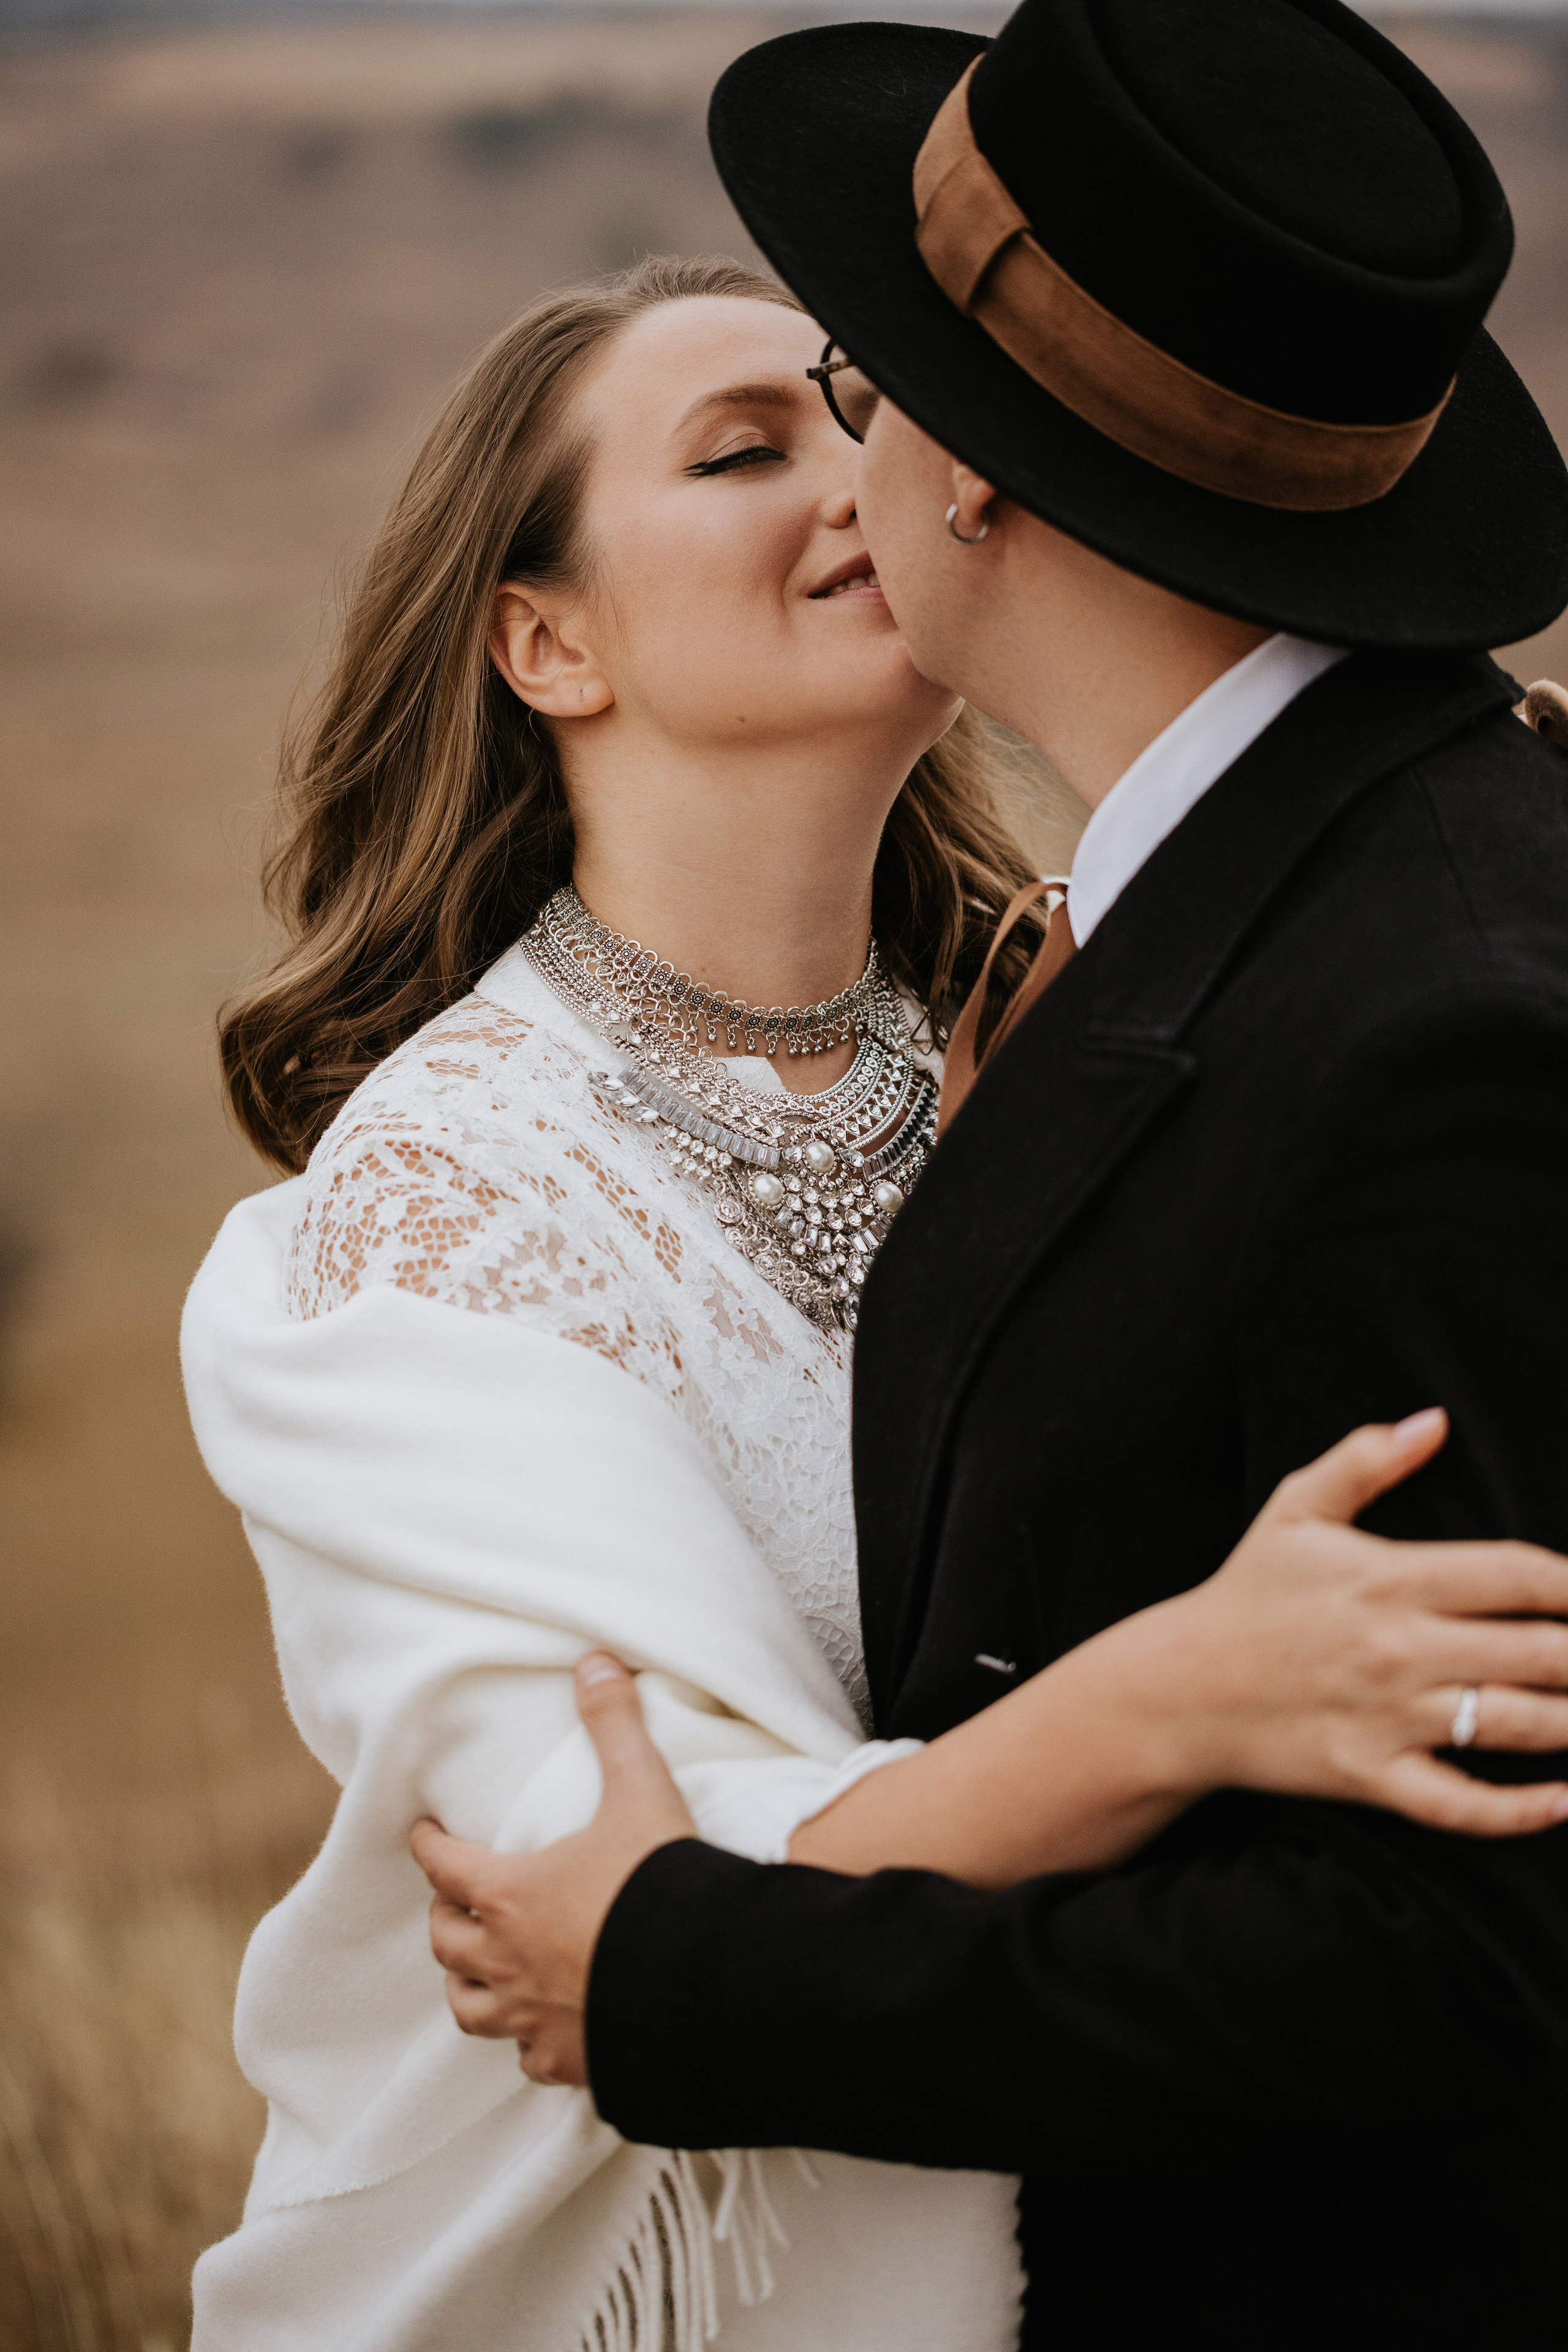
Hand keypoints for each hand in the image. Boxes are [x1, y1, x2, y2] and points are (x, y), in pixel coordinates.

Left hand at [410, 1654, 696, 2085]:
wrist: (705, 1982)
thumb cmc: (660, 1884)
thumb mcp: (640, 1789)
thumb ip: (615, 1724)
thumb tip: (595, 1660)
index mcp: (509, 1895)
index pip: (447, 1866)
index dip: (431, 1846)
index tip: (422, 1834)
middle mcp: (507, 1961)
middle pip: (447, 1942)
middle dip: (444, 1918)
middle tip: (451, 1899)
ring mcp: (534, 2018)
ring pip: (471, 2009)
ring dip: (467, 1987)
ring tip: (476, 1974)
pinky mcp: (572, 2061)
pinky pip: (529, 2059)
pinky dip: (526, 2045)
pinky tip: (540, 2037)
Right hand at [1118, 1408, 1567, 1834]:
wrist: (1179, 1689)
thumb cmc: (1247, 1595)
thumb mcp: (1296, 1509)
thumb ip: (1365, 1459)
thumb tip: (1434, 1421)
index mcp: (1391, 1576)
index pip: (1518, 1574)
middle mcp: (1401, 1647)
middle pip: (1541, 1652)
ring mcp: (1390, 1716)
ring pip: (1518, 1725)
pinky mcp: (1374, 1775)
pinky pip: (1462, 1804)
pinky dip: (1522, 1811)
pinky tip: (1565, 1800)